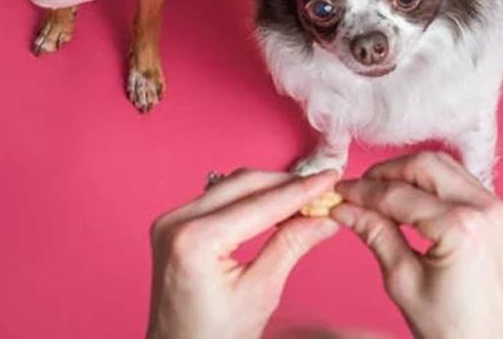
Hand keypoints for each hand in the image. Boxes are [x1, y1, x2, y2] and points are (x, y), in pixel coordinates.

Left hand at [147, 168, 340, 338]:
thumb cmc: (214, 338)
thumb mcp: (261, 293)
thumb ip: (292, 245)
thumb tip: (325, 217)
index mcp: (195, 241)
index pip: (261, 203)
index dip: (301, 190)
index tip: (331, 180)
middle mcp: (176, 223)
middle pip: (245, 184)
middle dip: (287, 185)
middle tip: (323, 189)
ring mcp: (171, 222)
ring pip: (233, 186)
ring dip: (270, 188)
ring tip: (304, 199)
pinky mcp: (174, 226)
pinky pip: (219, 198)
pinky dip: (251, 198)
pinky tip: (275, 207)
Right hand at [333, 152, 502, 338]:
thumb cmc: (454, 329)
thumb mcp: (404, 283)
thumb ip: (376, 236)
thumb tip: (346, 209)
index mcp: (460, 227)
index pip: (400, 194)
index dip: (364, 191)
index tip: (340, 193)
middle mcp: (484, 208)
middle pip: (426, 165)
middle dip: (387, 172)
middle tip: (358, 189)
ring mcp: (497, 207)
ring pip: (445, 166)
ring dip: (409, 173)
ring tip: (379, 193)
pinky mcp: (500, 212)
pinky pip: (460, 181)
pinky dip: (432, 183)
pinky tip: (409, 199)